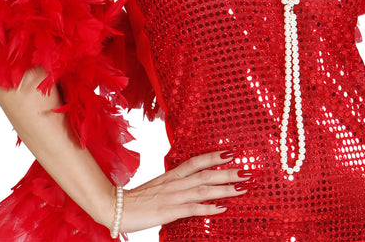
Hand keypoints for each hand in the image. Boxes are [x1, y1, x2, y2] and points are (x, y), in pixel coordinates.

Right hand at [115, 150, 251, 232]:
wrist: (116, 207)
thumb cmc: (139, 198)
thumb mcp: (159, 185)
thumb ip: (176, 183)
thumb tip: (192, 182)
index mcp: (172, 174)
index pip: (197, 161)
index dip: (214, 156)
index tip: (232, 152)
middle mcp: (176, 182)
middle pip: (206, 173)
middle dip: (228, 172)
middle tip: (247, 170)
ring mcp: (174, 196)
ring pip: (204, 189)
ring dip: (225, 188)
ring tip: (242, 186)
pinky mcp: (170, 211)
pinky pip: (193, 209)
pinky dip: (208, 208)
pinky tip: (222, 208)